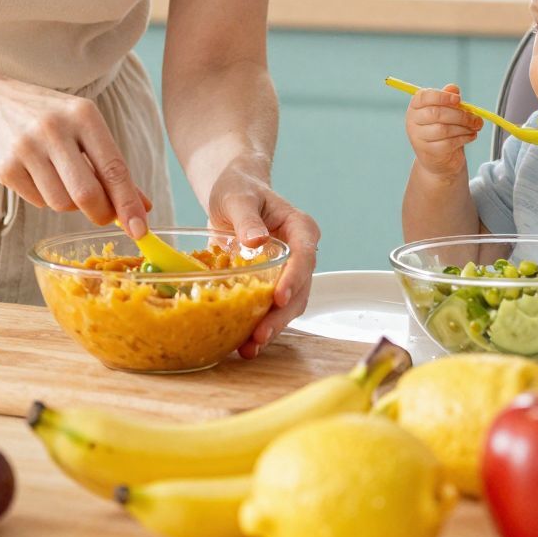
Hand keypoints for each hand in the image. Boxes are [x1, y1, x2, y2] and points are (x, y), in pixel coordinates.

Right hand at [0, 74, 145, 228]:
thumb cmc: (44, 116)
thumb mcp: (82, 126)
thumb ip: (111, 166)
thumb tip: (143, 206)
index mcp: (83, 115)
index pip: (114, 168)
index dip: (129, 204)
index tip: (141, 230)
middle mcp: (55, 129)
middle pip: (87, 194)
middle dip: (100, 213)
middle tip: (103, 216)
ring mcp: (27, 148)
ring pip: (62, 203)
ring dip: (68, 203)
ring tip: (58, 179)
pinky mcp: (5, 167)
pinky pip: (37, 201)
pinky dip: (43, 197)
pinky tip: (35, 175)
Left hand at [204, 165, 320, 357]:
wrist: (232, 195)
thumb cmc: (238, 189)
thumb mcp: (238, 197)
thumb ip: (246, 218)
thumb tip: (256, 240)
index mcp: (300, 228)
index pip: (305, 255)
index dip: (294, 278)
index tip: (279, 297)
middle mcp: (300, 253)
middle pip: (299, 289)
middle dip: (281, 315)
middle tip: (260, 334)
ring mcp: (288, 272)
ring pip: (288, 306)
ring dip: (271, 327)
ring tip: (250, 347)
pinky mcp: (271, 285)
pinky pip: (269, 310)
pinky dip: (258, 326)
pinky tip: (242, 344)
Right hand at [406, 84, 482, 177]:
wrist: (438, 158)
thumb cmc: (442, 129)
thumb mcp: (445, 111)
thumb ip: (448, 99)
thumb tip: (453, 88)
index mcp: (415, 107)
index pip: (424, 97)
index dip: (442, 96)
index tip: (458, 99)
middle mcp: (413, 122)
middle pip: (437, 114)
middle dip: (460, 115)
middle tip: (475, 118)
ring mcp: (419, 138)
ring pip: (444, 129)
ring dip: (464, 128)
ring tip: (474, 127)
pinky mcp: (429, 152)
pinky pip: (449, 143)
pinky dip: (464, 138)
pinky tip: (471, 136)